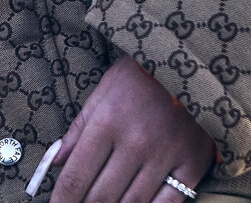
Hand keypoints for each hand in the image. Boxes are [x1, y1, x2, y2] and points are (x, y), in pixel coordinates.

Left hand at [46, 57, 216, 202]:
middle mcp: (136, 141)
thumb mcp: (105, 89)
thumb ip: (79, 128)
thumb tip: (55, 163)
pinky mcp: (192, 163)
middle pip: (101, 197)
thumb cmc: (143, 76)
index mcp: (108, 121)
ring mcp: (166, 154)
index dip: (62, 201)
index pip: (76, 176)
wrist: (196, 61)